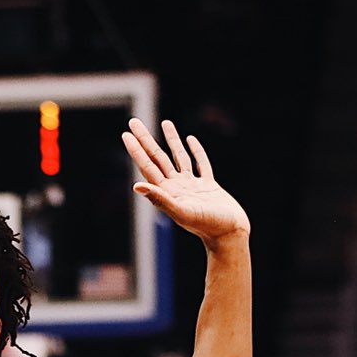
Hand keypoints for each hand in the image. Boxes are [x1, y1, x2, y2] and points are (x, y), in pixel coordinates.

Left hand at [123, 120, 250, 247]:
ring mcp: (192, 186)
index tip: (126, 133)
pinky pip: (200, 163)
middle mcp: (176, 188)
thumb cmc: (207, 226)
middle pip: (157, 158)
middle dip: (145, 140)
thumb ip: (160, 199)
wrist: (230, 235)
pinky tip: (191, 139)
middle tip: (134, 121)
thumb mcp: (182, 211)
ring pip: (178, 157)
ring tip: (165, 123)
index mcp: (168, 193)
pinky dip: (196, 151)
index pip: (147, 166)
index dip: (136, 150)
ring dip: (171, 141)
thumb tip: (136, 186)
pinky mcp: (208, 185)